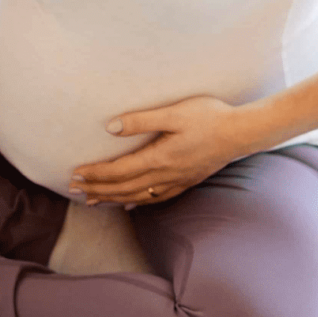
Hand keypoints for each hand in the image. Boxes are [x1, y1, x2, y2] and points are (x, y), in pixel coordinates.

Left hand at [70, 95, 245, 205]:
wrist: (243, 132)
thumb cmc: (210, 117)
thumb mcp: (175, 112)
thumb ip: (142, 120)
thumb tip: (110, 128)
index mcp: (160, 158)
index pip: (118, 171)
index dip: (95, 175)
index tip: (75, 175)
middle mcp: (166, 175)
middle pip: (124, 188)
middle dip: (97, 189)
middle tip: (74, 189)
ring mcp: (177, 181)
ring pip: (138, 196)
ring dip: (113, 199)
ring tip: (93, 200)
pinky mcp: (187, 180)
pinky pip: (157, 198)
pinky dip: (139, 202)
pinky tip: (130, 204)